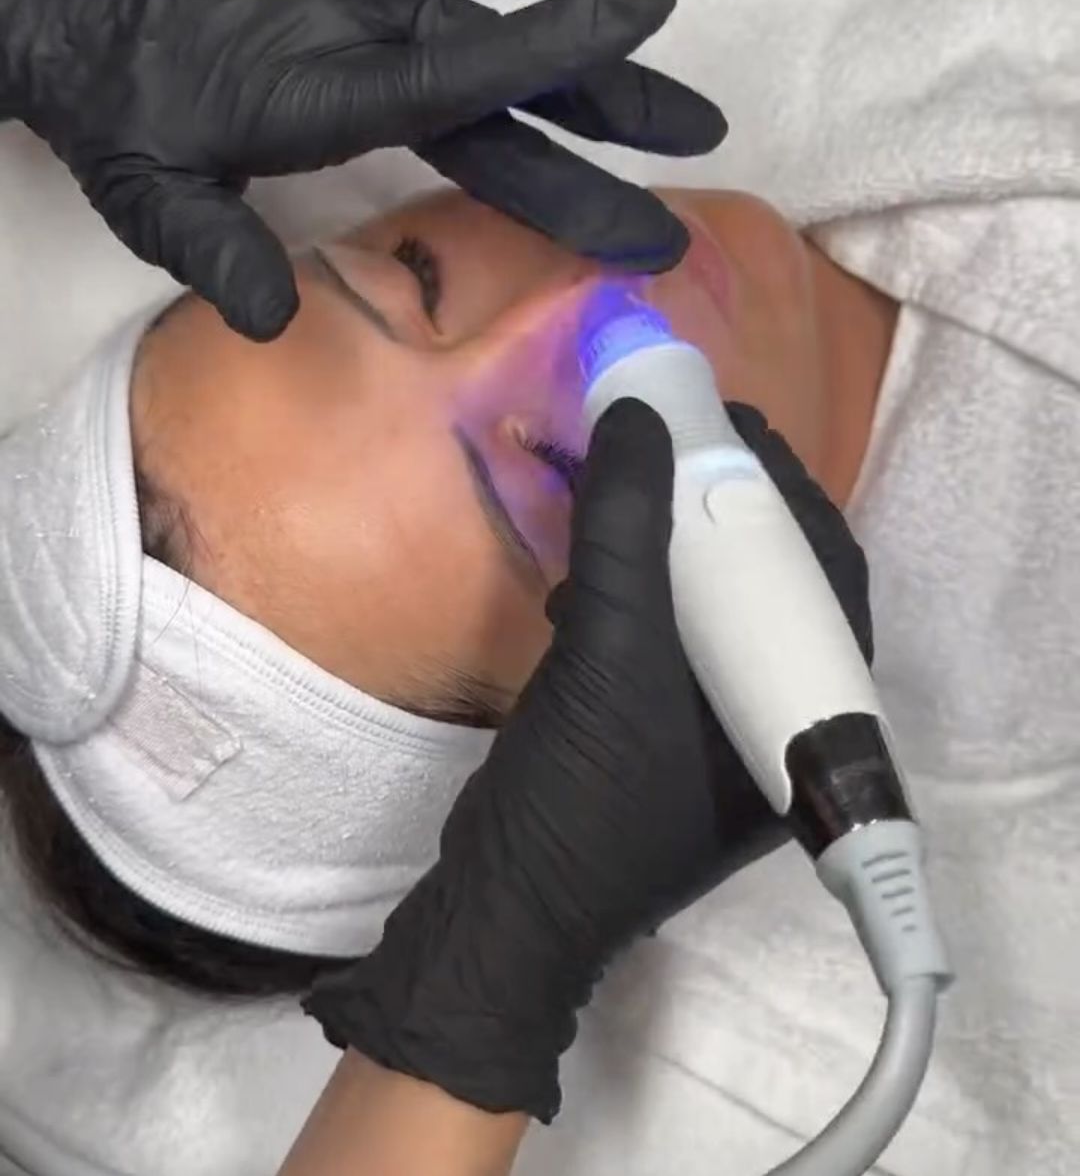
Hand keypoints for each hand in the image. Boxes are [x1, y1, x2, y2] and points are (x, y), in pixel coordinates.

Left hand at [0, 0, 724, 338]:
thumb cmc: (114, 99)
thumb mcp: (147, 191)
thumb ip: (213, 248)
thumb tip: (275, 318)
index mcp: (321, 89)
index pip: (455, 82)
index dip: (549, 62)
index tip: (641, 43)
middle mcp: (364, 30)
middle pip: (506, 80)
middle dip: (609, 116)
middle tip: (701, 141)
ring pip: (508, 24)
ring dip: (602, 59)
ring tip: (686, 96)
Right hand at [303, 400, 872, 1121]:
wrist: (505, 914)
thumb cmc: (584, 801)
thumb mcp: (611, 655)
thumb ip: (628, 530)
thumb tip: (637, 417)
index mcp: (806, 719)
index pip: (826, 577)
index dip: (785, 490)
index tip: (731, 424)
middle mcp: (777, 725)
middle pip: (769, 588)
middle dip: (719, 510)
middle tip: (675, 440)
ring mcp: (717, 738)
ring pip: (715, 611)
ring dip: (673, 545)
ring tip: (632, 483)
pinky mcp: (661, 739)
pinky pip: (669, 642)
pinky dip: (639, 593)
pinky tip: (593, 567)